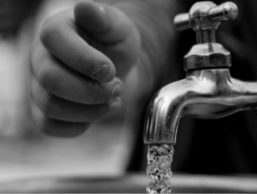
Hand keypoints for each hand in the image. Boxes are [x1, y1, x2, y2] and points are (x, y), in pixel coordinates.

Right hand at [30, 0, 140, 136]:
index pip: (55, 42)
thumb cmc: (113, 44)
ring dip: (90, 110)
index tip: (111, 70)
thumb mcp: (117, 28)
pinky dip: (78, 125)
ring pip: (51, 107)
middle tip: (116, 87)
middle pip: (52, 80)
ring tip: (111, 100)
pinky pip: (49, 126)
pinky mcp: (43, 110)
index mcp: (55, 31)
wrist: (112, 66)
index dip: (87, 61)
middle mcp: (40, 58)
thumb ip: (103, 18)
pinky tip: (96, 112)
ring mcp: (38, 86)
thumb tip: (85, 8)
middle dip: (91, 91)